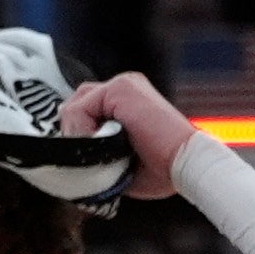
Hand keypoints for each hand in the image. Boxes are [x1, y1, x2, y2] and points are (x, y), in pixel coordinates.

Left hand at [58, 69, 194, 203]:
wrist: (185, 164)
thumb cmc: (160, 168)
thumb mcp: (117, 162)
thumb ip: (94, 153)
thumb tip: (69, 161)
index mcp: (125, 101)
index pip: (82, 110)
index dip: (75, 136)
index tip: (83, 159)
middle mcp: (123, 87)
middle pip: (74, 105)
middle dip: (72, 135)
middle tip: (88, 158)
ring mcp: (122, 85)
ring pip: (73, 109)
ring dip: (77, 137)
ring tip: (99, 155)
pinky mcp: (120, 88)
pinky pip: (78, 110)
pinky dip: (81, 134)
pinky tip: (103, 147)